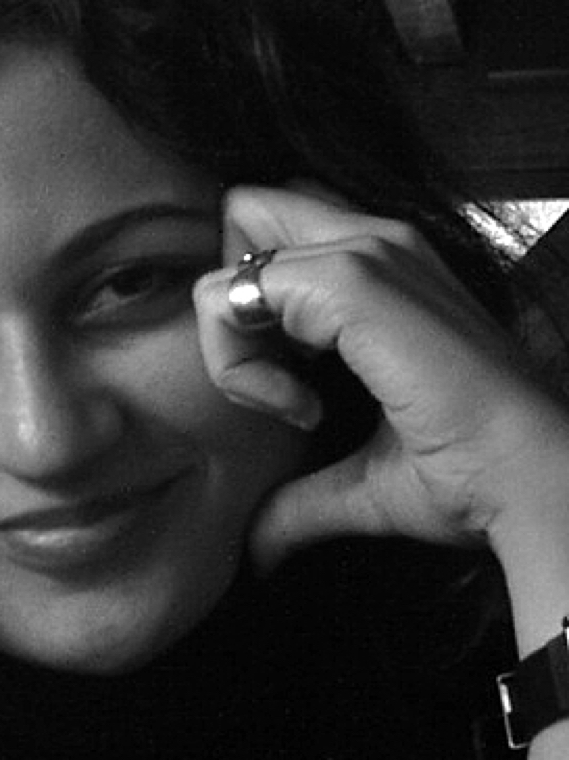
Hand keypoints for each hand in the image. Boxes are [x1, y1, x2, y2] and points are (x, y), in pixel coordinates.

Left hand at [193, 183, 568, 573]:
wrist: (532, 482)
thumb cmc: (471, 476)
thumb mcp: (362, 477)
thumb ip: (298, 497)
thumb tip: (254, 548)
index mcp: (382, 267)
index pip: (268, 234)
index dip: (248, 314)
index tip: (294, 396)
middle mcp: (374, 240)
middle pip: (242, 211)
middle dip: (228, 304)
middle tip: (276, 378)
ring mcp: (365, 253)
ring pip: (226, 265)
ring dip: (234, 350)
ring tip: (296, 406)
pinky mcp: (352, 281)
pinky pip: (228, 298)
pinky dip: (239, 368)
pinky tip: (301, 410)